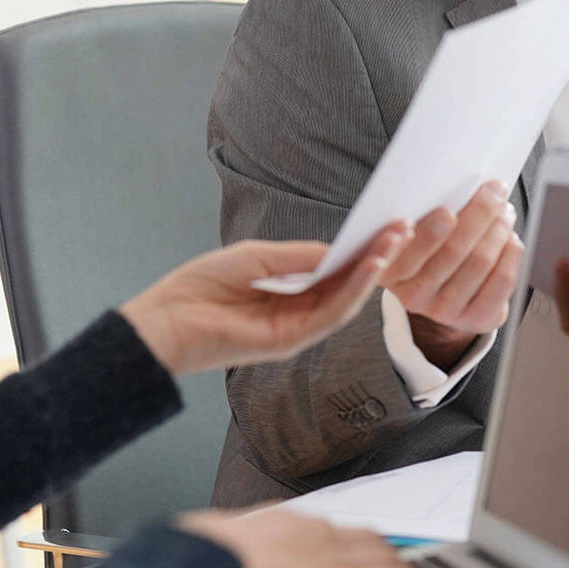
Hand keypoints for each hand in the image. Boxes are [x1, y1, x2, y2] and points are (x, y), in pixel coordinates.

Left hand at [120, 223, 411, 374]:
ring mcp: (296, 329)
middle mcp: (298, 313)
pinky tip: (367, 267)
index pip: (335, 271)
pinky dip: (353, 290)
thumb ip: (298, 257)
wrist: (164, 320)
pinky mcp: (289, 341)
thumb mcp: (256, 258)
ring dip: (372, 272)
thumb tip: (338, 249)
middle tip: (403, 230)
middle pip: (347, 286)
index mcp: (289, 293)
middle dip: (376, 258)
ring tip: (392, 245)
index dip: (362, 250)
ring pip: (347, 301)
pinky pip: (331, 314)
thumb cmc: (200, 287)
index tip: (385, 226)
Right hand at [381, 181, 523, 369]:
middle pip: (453, 252)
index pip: (406, 255)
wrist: (446, 297)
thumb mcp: (414, 235)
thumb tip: (459, 185)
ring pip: (480, 261)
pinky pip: (501, 281)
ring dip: (498, 229)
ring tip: (504, 210)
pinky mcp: (475, 318)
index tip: (447, 212)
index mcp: (391, 272)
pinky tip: (510, 237)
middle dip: (479, 214)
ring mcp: (445, 311)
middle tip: (493, 191)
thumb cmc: (430, 251)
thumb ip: (423, 215)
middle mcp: (414, 296)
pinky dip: (510, 253)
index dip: (427, 234)